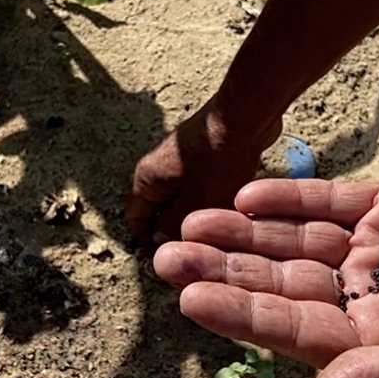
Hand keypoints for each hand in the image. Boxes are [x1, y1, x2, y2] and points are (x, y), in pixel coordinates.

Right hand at [126, 103, 279, 244]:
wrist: (244, 118)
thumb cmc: (217, 161)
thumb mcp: (194, 203)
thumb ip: (173, 226)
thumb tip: (162, 243)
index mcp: (147, 179)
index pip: (135, 218)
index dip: (148, 242)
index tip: (169, 258)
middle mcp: (159, 168)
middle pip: (160, 210)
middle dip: (177, 231)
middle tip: (198, 250)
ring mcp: (183, 160)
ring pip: (185, 199)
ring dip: (198, 217)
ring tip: (218, 235)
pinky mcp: (206, 156)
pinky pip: (203, 187)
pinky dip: (212, 201)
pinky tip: (232, 213)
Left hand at [152, 173, 378, 377]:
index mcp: (378, 342)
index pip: (295, 329)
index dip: (241, 314)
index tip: (190, 299)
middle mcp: (367, 297)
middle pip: (282, 283)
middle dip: (225, 271)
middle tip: (165, 258)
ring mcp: (377, 250)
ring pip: (296, 242)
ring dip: (244, 234)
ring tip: (192, 224)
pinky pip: (332, 203)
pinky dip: (292, 199)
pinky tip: (249, 195)